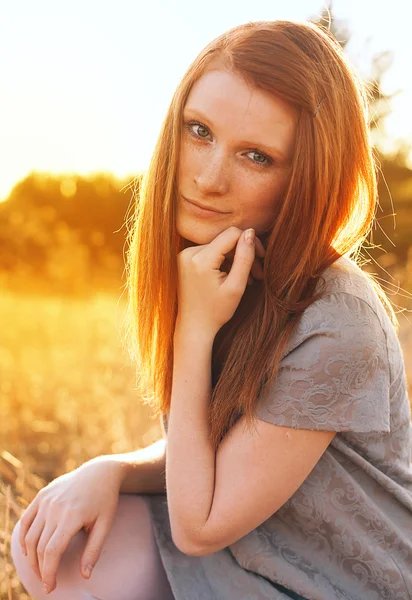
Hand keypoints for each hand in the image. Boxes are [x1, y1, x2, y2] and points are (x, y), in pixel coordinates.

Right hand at [17, 456, 123, 593]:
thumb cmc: (105, 499)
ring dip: (31, 557)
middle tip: (47, 583)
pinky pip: (26, 520)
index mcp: (72, 516)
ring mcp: (46, 500)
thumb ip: (94, 550)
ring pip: (29, 536)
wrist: (99, 472)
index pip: (52, 552)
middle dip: (41, 569)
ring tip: (40, 569)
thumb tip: (85, 575)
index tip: (51, 587)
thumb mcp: (105, 524)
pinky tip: (29, 550)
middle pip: (39, 547)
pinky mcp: (42, 495)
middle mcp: (55, 508)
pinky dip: (24, 537)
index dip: (49, 573)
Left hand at [176, 226, 265, 334]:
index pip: (232, 234)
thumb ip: (245, 257)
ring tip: (248, 278)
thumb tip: (250, 232)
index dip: (250, 242)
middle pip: (226, 241)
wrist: (194, 327)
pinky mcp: (186, 259)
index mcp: (201, 259)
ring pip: (220, 246)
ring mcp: (185, 255)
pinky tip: (233, 276)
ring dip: (235, 259)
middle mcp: (189, 253)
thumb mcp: (236, 286)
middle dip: (244, 254)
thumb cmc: (216, 312)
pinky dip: (224, 262)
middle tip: (258, 273)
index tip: (262, 257)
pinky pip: (211, 252)